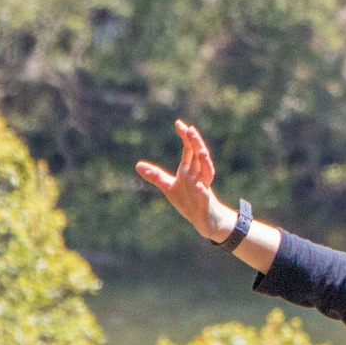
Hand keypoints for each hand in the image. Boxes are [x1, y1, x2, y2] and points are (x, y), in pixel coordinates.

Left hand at [135, 119, 237, 243]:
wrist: (205, 220)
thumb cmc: (189, 201)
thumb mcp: (169, 187)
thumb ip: (156, 176)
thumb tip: (138, 165)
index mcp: (189, 170)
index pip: (189, 150)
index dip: (185, 137)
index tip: (179, 124)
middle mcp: (198, 176)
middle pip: (199, 156)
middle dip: (196, 143)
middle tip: (191, 130)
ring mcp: (203, 188)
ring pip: (207, 173)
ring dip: (205, 163)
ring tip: (202, 153)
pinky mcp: (205, 203)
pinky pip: (205, 196)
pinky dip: (203, 191)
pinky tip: (199, 186)